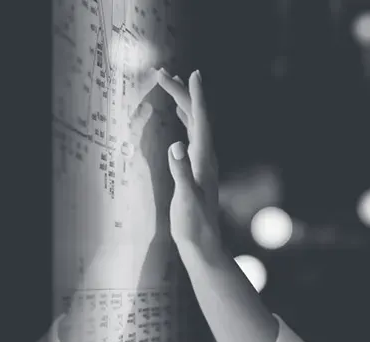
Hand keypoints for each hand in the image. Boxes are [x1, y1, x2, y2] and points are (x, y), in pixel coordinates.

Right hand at [153, 69, 223, 250]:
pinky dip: (184, 119)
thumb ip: (181, 171)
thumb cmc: (193, 222)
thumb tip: (176, 146)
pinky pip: (191, 134)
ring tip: (172, 83)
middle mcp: (206, 155)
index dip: (196, 96)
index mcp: (204, 158)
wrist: (202, 242)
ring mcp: (202, 161)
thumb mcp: (186, 197)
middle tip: (163, 71)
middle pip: (196, 116)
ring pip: (194, 123)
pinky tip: (178, 116)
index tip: (193, 73)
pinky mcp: (196, 167)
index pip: (201, 120)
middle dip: (182, 92)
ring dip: (183, 102)